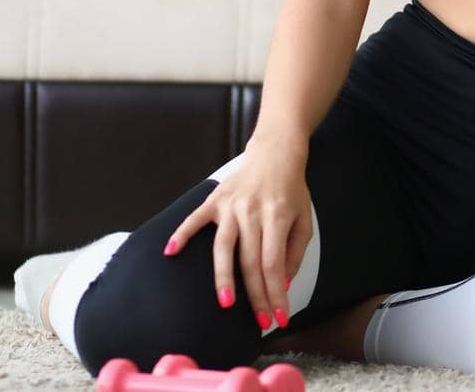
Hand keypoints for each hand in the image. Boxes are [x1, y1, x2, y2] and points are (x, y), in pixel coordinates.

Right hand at [162, 135, 311, 332]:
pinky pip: (194, 218)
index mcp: (277, 215)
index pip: (273, 263)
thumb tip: (280, 284)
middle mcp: (252, 211)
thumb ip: (294, 252)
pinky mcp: (214, 199)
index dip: (275, 293)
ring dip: (223, 276)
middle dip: (255, 295)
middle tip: (258, 322)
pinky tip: (170, 252)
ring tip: (225, 303)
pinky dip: (181, 234)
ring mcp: (230, 205)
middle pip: (250, 261)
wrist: (276, 153)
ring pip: (223, 246)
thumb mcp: (304, 219)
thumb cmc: (292, 190)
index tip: (278, 316)